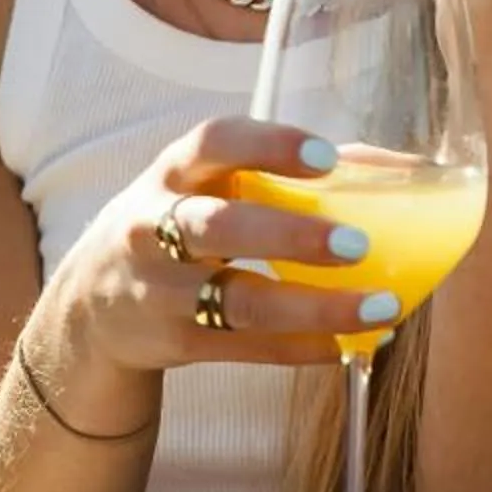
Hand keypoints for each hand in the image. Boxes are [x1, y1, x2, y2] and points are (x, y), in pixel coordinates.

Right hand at [31, 119, 391, 405]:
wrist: (93, 299)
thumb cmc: (182, 217)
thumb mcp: (207, 180)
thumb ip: (286, 168)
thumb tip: (398, 169)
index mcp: (175, 170)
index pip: (214, 142)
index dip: (269, 145)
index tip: (327, 157)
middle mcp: (156, 225)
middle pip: (219, 228)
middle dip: (291, 235)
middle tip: (359, 243)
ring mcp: (161, 290)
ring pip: (237, 301)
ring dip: (312, 307)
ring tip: (381, 307)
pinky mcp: (174, 343)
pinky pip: (242, 348)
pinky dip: (300, 348)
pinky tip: (350, 343)